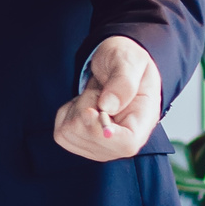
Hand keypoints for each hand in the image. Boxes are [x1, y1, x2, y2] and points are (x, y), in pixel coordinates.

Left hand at [53, 36, 162, 161]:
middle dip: (85, 109)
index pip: (127, 144)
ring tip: (95, 95)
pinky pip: (61, 133)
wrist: (114, 63)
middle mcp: (124, 140)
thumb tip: (107, 107)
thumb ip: (123, 81)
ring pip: (72, 135)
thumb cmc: (127, 60)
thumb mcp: (131, 60)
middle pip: (93, 141)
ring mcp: (102, 145)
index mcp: (143, 121)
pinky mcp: (82, 142)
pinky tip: (83, 103)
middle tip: (99, 90)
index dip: (104, 133)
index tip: (91, 111)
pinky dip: (66, 113)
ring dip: (76, 108)